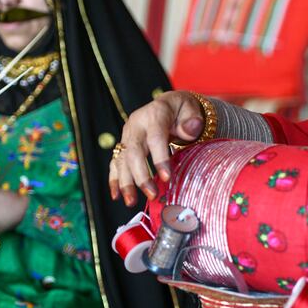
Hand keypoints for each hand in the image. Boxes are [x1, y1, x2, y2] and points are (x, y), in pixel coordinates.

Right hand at [108, 90, 203, 206]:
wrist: (170, 105)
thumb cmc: (183, 110)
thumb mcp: (191, 110)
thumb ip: (192, 120)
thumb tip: (190, 130)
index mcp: (154, 114)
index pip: (156, 138)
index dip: (160, 158)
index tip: (167, 178)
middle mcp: (136, 125)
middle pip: (134, 152)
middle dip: (141, 176)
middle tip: (151, 194)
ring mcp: (128, 135)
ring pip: (122, 160)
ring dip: (125, 182)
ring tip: (131, 202)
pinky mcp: (124, 145)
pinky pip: (116, 163)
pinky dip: (114, 179)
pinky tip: (117, 195)